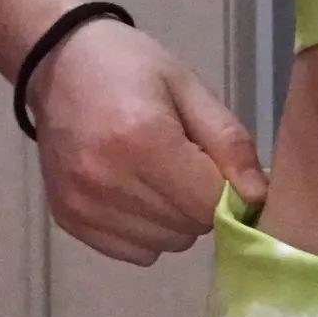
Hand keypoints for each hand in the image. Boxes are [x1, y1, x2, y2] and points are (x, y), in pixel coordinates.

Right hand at [26, 19, 268, 265]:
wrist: (59, 64)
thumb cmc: (132, 68)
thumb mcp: (189, 88)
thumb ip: (230, 143)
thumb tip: (258, 198)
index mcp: (141, 140)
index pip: (209, 203)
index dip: (228, 191)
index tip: (219, 167)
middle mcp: (106, 180)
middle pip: (189, 227)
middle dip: (200, 202)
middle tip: (184, 163)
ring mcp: (82, 205)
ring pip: (165, 245)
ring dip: (174, 219)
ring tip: (156, 175)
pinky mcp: (68, 220)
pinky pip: (134, 252)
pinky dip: (146, 231)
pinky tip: (134, 192)